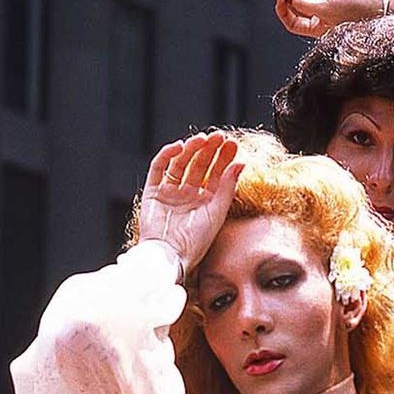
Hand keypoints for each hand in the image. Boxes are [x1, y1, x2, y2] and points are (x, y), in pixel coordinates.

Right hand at [136, 131, 242, 273]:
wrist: (169, 256)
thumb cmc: (196, 241)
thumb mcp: (217, 212)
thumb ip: (228, 187)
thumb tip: (241, 163)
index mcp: (206, 201)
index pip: (216, 174)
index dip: (224, 158)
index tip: (232, 144)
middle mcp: (189, 194)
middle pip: (200, 165)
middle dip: (210, 150)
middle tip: (219, 136)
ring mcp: (171, 192)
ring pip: (181, 163)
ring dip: (191, 149)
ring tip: (202, 139)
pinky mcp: (153, 192)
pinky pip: (159, 168)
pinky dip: (167, 155)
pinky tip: (179, 147)